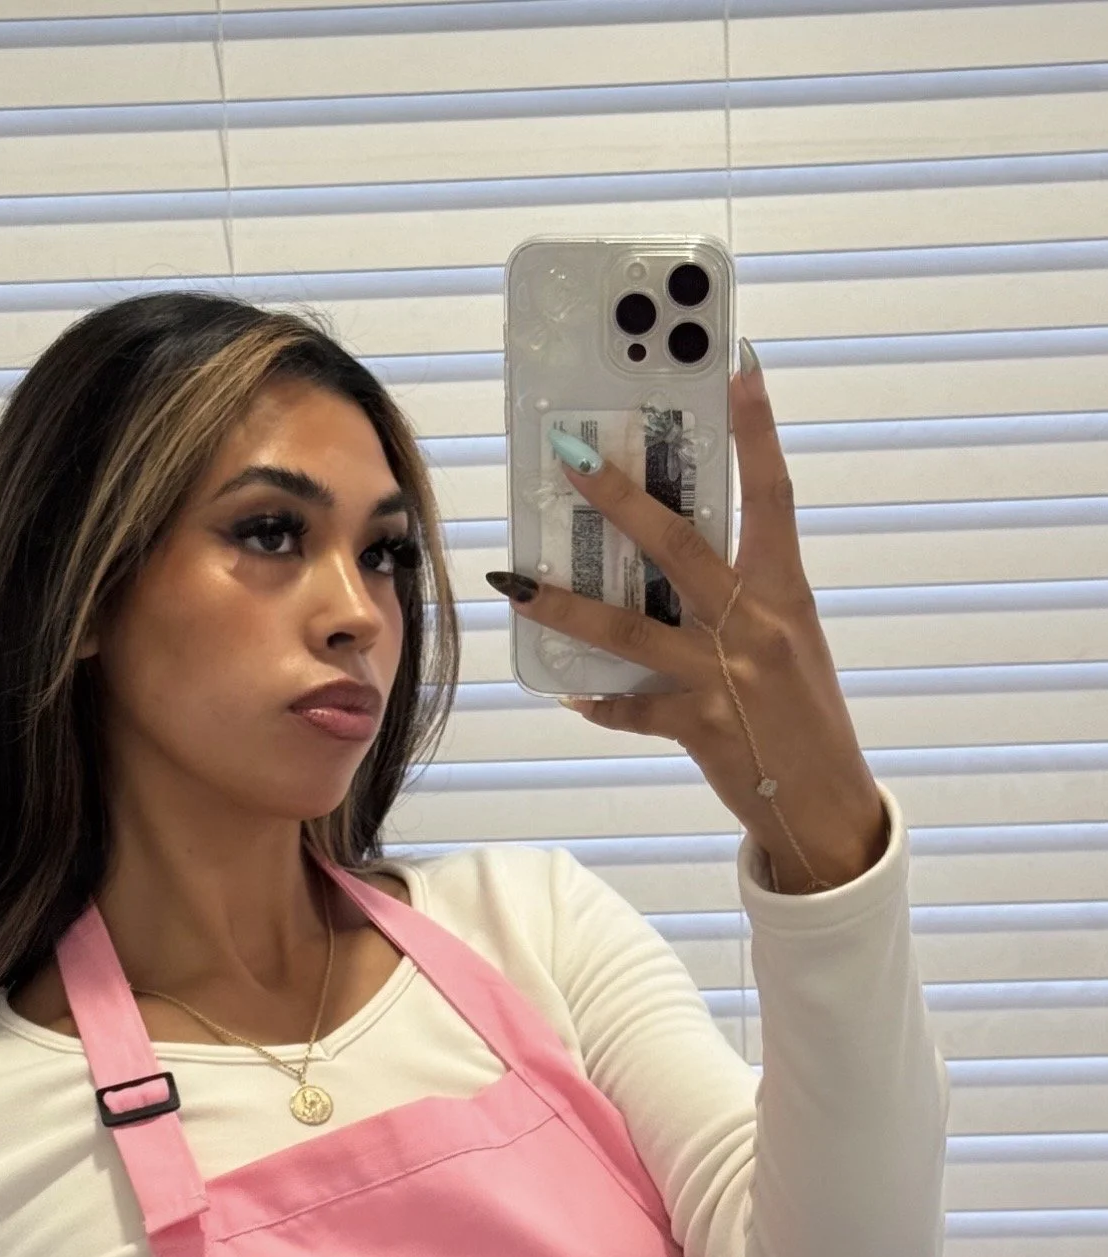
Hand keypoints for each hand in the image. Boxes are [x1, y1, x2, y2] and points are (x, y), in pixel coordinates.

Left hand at [486, 344, 889, 892]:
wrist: (825, 804)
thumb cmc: (806, 717)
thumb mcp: (790, 641)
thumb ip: (743, 597)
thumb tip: (673, 565)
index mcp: (787, 591)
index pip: (773, 492)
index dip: (756, 428)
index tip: (737, 366)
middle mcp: (756, 623)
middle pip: (679, 545)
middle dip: (620, 499)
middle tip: (570, 458)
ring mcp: (724, 674)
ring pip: (630, 628)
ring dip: (566, 605)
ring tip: (517, 583)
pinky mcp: (699, 726)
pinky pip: (631, 708)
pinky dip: (598, 702)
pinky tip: (568, 693)